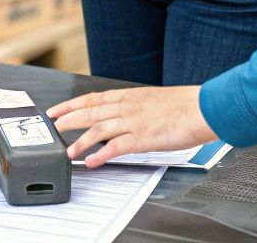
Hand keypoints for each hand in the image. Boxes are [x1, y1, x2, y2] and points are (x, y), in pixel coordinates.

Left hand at [48, 86, 215, 168]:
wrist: (203, 107)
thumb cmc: (185, 105)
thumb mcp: (155, 99)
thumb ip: (138, 107)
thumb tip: (127, 115)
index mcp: (130, 95)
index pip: (94, 98)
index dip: (72, 104)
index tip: (57, 109)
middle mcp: (128, 106)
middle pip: (90, 111)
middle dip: (68, 118)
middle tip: (53, 126)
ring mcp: (134, 121)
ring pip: (98, 128)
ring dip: (80, 140)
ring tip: (68, 150)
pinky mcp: (143, 137)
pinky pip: (116, 147)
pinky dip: (101, 154)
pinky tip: (91, 161)